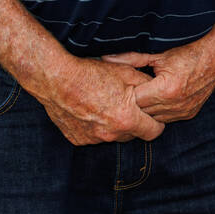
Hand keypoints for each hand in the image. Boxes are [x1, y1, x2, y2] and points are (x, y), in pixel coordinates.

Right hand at [35, 57, 166, 145]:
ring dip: (115, 126)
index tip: (153, 116)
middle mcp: (110, 134)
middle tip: (128, 106)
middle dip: (135, 123)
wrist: (56, 79)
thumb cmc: (92, 74)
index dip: (156, 123)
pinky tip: (91, 111)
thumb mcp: (126, 73)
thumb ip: (147, 86)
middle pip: (132, 135)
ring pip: (113, 136)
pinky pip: (94, 136)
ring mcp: (92, 139)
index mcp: (126, 120)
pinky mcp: (78, 139)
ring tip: (107, 105)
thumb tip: (157, 91)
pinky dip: (96, 127)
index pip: (153, 132)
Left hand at [102, 28, 214, 124]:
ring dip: (146, 110)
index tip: (120, 89)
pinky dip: (159, 112)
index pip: (134, 101)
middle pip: (142, 112)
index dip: (126, 95)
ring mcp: (183, 111)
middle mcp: (174, 104)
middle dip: (134, 104)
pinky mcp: (189, 114)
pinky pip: (166, 119)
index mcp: (165, 89)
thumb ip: (130, 60)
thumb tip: (106, 59)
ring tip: (140, 99)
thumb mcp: (157, 56)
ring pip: (154, 118)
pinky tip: (156, 102)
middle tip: (125, 96)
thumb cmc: (187, 55)